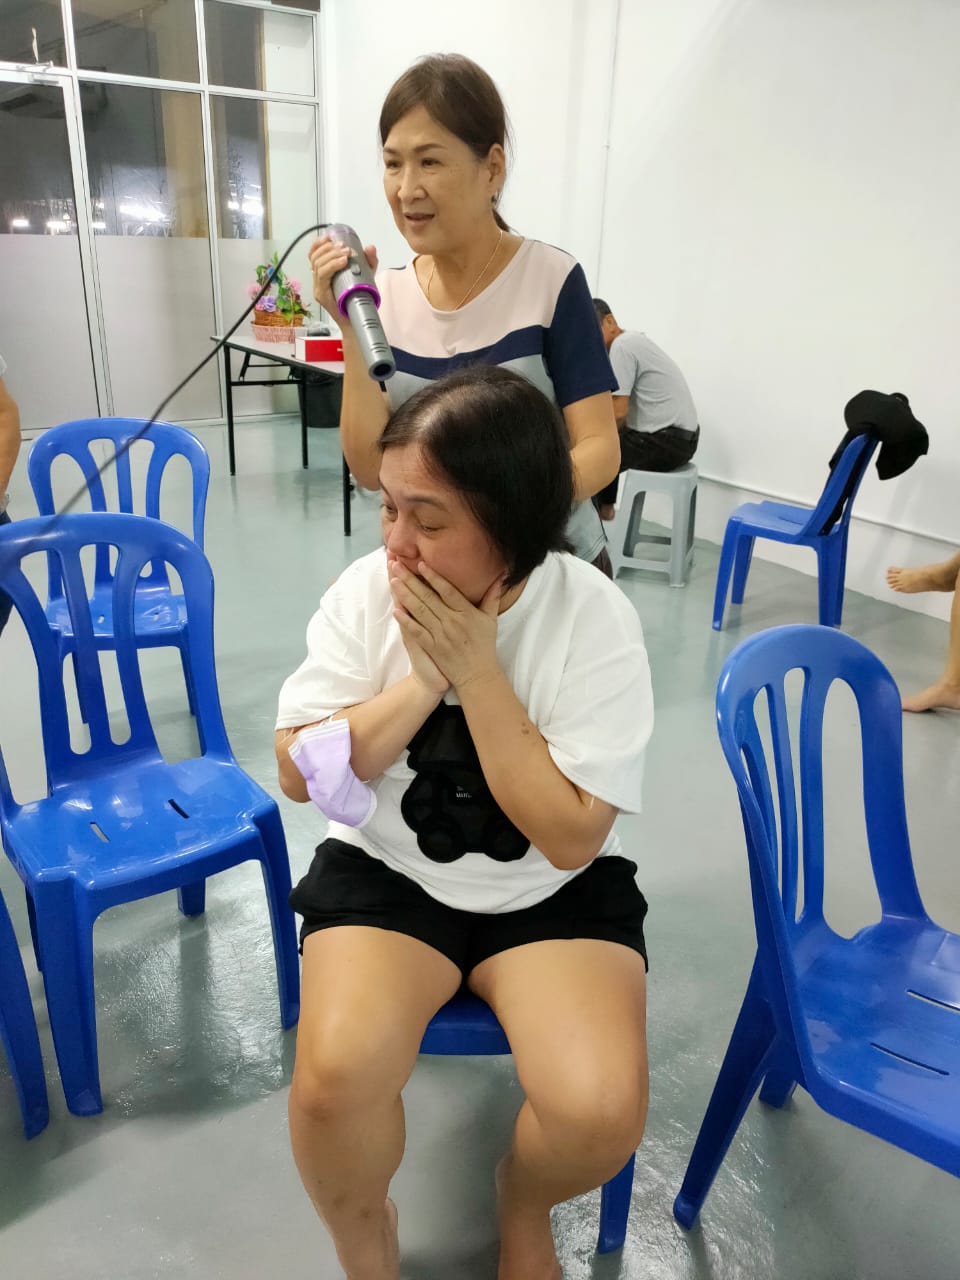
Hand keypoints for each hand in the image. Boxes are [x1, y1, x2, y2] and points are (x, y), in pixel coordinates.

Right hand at [308, 236, 378, 320]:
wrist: (358, 321)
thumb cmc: (359, 298)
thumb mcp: (366, 276)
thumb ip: (368, 261)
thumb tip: (370, 247)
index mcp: (323, 274)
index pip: (313, 255)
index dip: (318, 244)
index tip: (329, 237)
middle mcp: (317, 280)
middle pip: (315, 258)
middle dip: (329, 249)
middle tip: (345, 247)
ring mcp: (318, 288)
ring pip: (318, 265)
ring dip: (331, 255)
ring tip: (346, 253)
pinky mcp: (322, 295)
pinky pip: (323, 276)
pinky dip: (332, 266)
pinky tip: (343, 262)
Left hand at [389, 560, 502, 691]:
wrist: (477, 675)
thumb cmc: (484, 646)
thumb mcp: (491, 620)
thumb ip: (492, 597)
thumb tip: (501, 577)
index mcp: (466, 613)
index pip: (447, 591)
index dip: (434, 577)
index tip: (421, 564)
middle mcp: (452, 622)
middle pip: (428, 598)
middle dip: (411, 580)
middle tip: (397, 565)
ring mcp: (440, 635)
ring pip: (420, 611)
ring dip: (405, 595)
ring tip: (393, 580)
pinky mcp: (432, 647)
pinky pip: (417, 631)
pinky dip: (406, 621)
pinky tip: (396, 610)